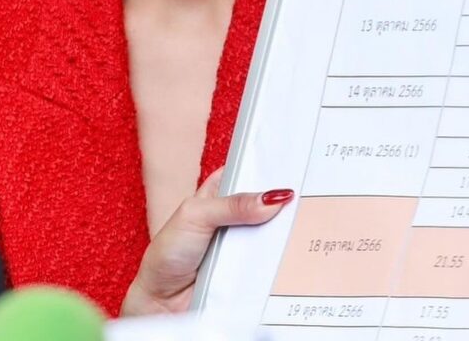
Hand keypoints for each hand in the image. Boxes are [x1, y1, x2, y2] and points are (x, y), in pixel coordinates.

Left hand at [120, 167, 293, 315]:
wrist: (162, 302)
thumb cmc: (168, 252)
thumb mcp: (196, 215)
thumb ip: (233, 204)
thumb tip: (272, 198)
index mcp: (221, 190)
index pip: (252, 172)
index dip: (272, 170)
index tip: (297, 166)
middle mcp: (236, 214)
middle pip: (268, 202)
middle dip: (283, 202)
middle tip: (306, 197)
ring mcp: (244, 240)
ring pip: (272, 231)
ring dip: (283, 231)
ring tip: (305, 223)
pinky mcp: (250, 265)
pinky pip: (270, 258)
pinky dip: (278, 256)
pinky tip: (292, 250)